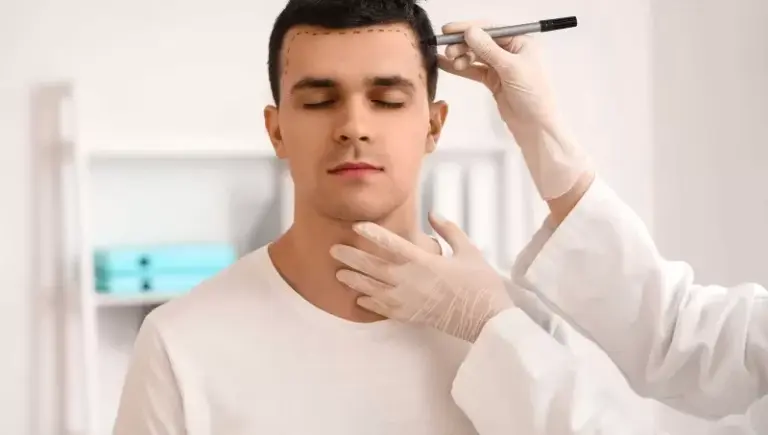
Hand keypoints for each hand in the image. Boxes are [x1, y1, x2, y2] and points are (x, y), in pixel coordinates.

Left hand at [330, 213, 512, 342]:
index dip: (372, 234)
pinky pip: (383, 308)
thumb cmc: (479, 283)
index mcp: (423, 261)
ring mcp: (408, 300)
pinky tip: (359, 299)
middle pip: (374, 267)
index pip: (391, 244)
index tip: (356, 226)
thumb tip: (433, 214)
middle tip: (333, 250)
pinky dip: (369, 303)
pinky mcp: (410, 315)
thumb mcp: (468, 250)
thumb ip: (449, 230)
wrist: (485, 319)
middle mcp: (410, 280)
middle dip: (351, 257)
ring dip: (355, 280)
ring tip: (339, 273)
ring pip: (373, 288)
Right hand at [439, 21, 592, 199]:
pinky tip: (446, 65)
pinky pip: (474, 70)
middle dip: (463, 43)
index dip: (469, 28)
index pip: (492, 29)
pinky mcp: (494, 81)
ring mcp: (502, 67)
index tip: (449, 30)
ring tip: (450, 60)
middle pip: (482, 41)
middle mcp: (511, 51)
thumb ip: (489, 49)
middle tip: (448, 50)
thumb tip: (470, 31)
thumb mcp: (511, 68)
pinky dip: (461, 68)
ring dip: (461, 55)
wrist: (536, 126)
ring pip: (476, 55)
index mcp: (522, 42)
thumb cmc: (533, 95)